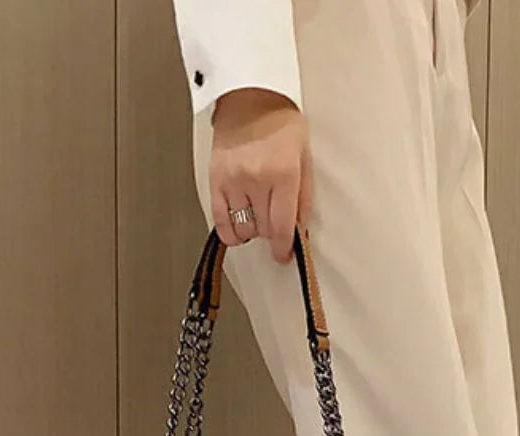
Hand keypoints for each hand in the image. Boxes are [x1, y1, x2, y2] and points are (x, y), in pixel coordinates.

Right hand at [210, 89, 312, 263]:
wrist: (249, 95)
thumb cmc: (280, 122)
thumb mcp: (304, 157)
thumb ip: (303, 197)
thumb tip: (300, 232)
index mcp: (283, 173)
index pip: (282, 226)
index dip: (284, 247)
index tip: (284, 255)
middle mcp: (256, 180)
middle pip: (263, 230)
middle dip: (271, 232)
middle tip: (274, 222)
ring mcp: (233, 181)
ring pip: (243, 228)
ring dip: (253, 229)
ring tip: (258, 216)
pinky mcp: (215, 181)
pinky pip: (220, 221)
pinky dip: (230, 232)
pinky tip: (238, 230)